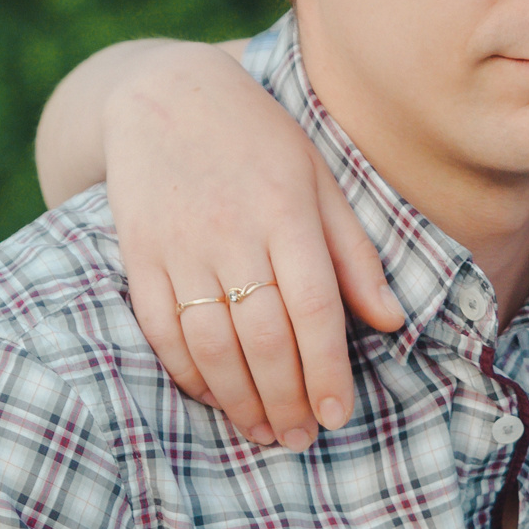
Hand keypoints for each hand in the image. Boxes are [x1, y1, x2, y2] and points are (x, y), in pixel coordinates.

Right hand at [81, 42, 403, 446]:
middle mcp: (232, 231)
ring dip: (238, 398)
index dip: (325, 368)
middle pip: (261, 335)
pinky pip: (161, 328)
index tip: (337, 414)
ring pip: (210, 342)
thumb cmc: (258, 138)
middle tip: (301, 437)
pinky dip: (187, 372)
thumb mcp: (318, 178)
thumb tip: (390, 320)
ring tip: (263, 430)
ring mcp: (179, 244)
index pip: (312, 306)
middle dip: (285, 397)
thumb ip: (352, 252)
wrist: (163, 91)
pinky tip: (212, 396)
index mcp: (286, 210)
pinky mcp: (138, 253)